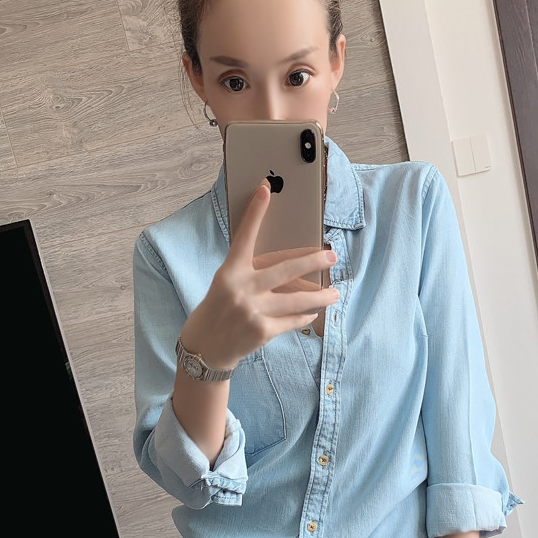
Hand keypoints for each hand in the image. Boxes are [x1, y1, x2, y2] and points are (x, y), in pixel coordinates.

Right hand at [181, 180, 339, 367]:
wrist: (203, 349)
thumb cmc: (216, 312)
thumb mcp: (225, 286)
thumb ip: (250, 275)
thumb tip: (289, 269)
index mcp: (229, 272)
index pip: (244, 236)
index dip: (255, 212)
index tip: (265, 188)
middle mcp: (241, 289)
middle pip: (286, 270)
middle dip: (313, 262)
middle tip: (332, 256)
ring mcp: (252, 311)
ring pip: (297, 301)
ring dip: (320, 297)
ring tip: (334, 293)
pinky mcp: (262, 332)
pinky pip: (291, 321)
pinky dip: (304, 317)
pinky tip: (313, 313)